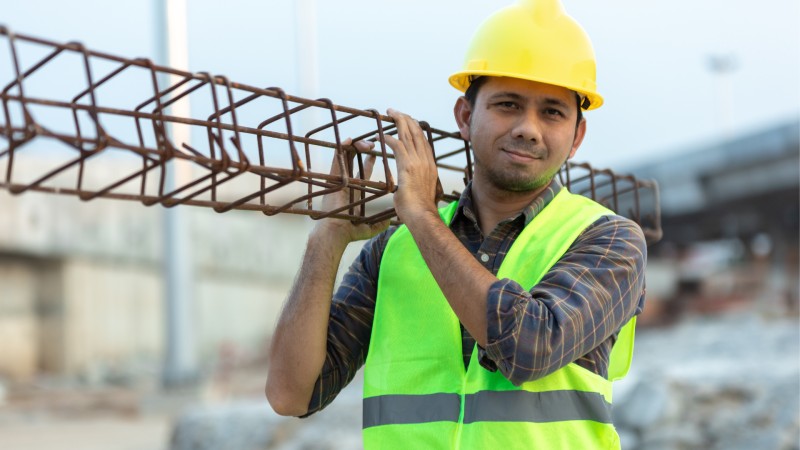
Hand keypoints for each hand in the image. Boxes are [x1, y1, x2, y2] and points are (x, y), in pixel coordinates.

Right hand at [312, 138, 388, 244]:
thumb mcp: (371, 227)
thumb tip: (392, 219)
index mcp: (355, 190)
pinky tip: (349, 140)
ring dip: (356, 146)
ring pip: (346, 156)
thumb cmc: (351, 232)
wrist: (337, 234)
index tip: (376, 152)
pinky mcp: (333, 179)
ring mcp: (339, 179)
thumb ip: (381, 223)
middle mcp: (347, 182)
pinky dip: (342, 148)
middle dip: (363, 149)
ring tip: (367, 144)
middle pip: (354, 159)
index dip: (369, 161)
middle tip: (374, 145)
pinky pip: (336, 159)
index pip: (363, 171)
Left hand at [384, 108, 441, 223]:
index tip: (408, 121)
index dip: (415, 129)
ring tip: (390, 113)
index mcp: (430, 166)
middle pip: (417, 133)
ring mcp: (418, 162)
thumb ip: (417, 185)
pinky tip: (381, 136)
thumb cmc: (419, 210)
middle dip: (406, 119)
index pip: (423, 141)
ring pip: (408, 135)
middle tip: (396, 111)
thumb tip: (412, 188)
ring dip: (398, 122)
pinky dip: (388, 138)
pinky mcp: (407, 166)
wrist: (421, 216)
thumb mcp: (421, 193)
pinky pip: (397, 145)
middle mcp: (426, 161)